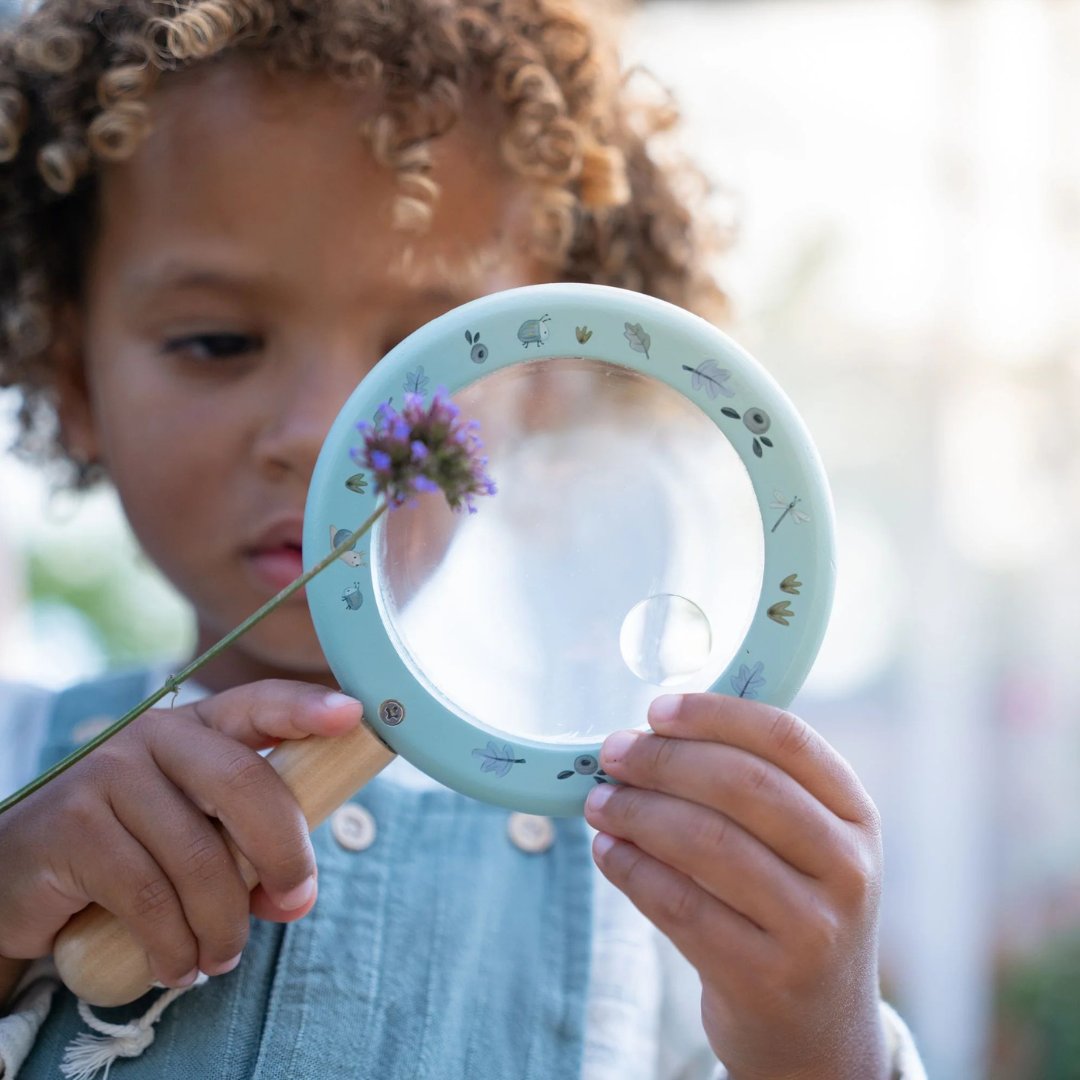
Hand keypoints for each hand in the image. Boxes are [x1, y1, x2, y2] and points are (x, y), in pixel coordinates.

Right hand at [0, 680, 360, 988]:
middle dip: (284, 853)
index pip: (259, 704)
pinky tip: (176, 964)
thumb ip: (249, 852)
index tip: (352, 715)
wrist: (19, 873)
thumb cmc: (131, 850)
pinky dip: (173, 946)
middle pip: (245, 784)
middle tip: (294, 901)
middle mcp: (154, 738)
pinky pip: (149, 898)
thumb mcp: (197, 836)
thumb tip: (296, 897)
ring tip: (220, 957)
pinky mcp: (72, 826)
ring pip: (199, 858)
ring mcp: (108, 774)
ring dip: (222, 925)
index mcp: (197, 729)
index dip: (307, 707)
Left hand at [584, 693, 887, 1079]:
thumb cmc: (792, 909)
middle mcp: (847, 867)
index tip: (656, 709)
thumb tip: (649, 735)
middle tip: (614, 753)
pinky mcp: (764, 977)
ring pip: (706, 843)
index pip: (786, 739)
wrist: (818, 1029)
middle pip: (742, 784)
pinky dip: (632, 869)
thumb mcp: (805, 846)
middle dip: (664, 761)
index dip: (714, 714)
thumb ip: (752, 788)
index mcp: (856, 815)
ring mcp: (812, 927)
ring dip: (638, 813)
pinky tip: (609, 851)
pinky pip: (680, 905)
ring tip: (600, 802)